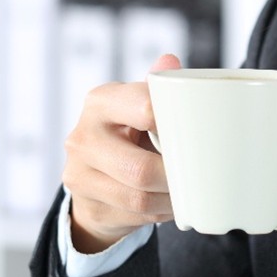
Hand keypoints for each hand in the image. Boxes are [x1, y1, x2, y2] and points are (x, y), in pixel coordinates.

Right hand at [62, 53, 179, 252]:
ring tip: (188, 193)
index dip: (175, 125)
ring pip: (138, 198)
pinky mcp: (86, 204)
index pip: (145, 109)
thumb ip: (158, 86)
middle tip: (197, 175)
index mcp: (101, 101)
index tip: (195, 134)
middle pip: (140, 168)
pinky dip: (159, 212)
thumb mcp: (140, 104)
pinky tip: (169, 203)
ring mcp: (78, 173)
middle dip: (175, 177)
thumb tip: (170, 61)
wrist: (95, 172)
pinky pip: (134, 216)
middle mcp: (82, 136)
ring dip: (171, 199)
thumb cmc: (129, 130)